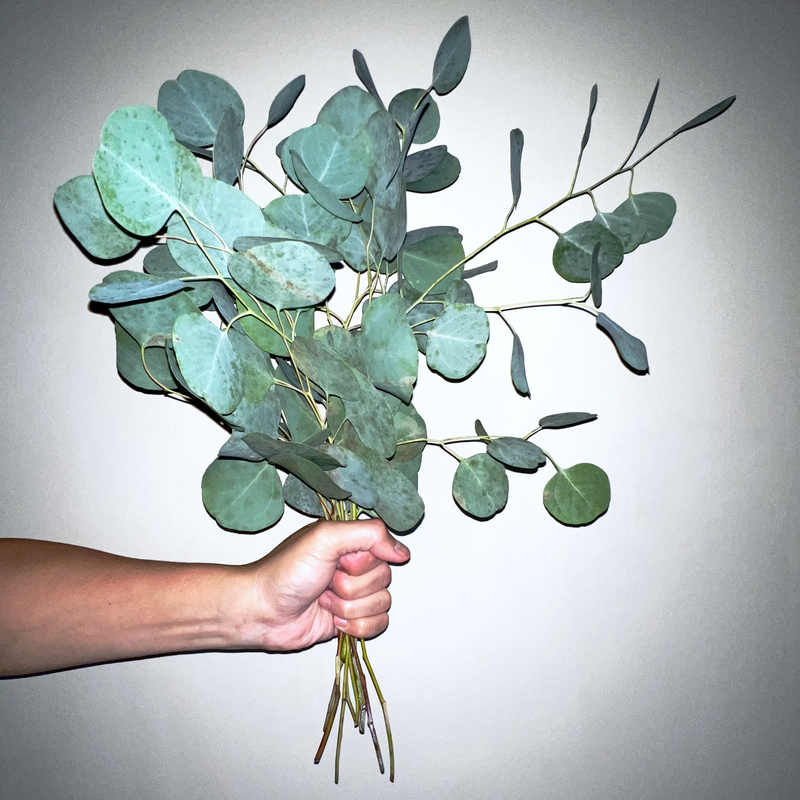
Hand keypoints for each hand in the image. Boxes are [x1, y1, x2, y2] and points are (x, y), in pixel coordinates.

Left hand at [239, 519, 410, 651]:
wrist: (263, 612)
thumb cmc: (286, 572)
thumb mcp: (325, 538)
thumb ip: (368, 534)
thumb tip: (402, 552)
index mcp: (350, 543)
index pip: (384, 550)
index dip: (363, 562)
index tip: (340, 562)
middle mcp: (355, 567)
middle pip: (385, 579)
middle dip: (353, 586)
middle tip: (326, 582)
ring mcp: (354, 595)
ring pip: (383, 603)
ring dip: (350, 607)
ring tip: (324, 601)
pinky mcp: (352, 620)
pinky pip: (379, 624)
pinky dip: (357, 626)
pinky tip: (333, 619)